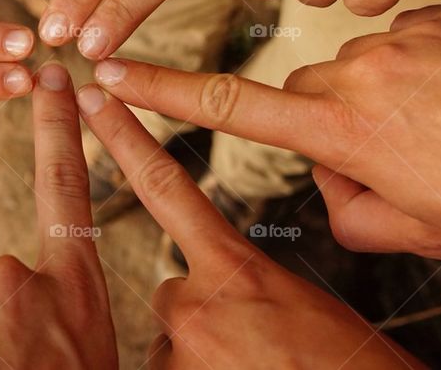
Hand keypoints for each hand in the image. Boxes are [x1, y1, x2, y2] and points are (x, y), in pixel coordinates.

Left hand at [75, 83, 421, 368]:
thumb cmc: (345, 363)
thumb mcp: (299, 302)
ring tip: (252, 368)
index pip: (164, 185)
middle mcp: (198, 301)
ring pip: (171, 339)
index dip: (123, 138)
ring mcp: (182, 347)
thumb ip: (245, 280)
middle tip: (252, 343)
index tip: (95, 97)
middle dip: (200, 313)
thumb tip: (223, 287)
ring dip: (199, 354)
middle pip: (171, 292)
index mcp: (236, 266)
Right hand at [90, 2, 440, 264]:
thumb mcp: (423, 233)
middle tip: (398, 166)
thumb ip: (350, 207)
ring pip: (364, 69)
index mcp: (348, 129)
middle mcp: (367, 69)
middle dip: (331, 126)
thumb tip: (337, 177)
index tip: (116, 73)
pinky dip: (430, 69)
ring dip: (385, 100)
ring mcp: (414, 33)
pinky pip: (414, 40)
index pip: (230, 107)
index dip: (163, 92)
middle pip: (309, 93)